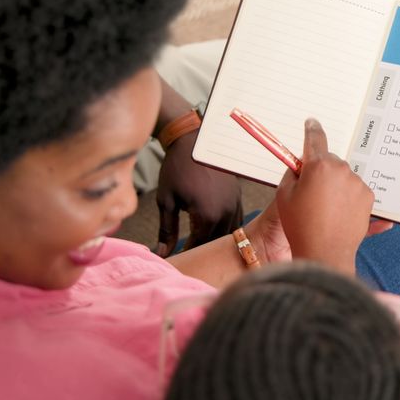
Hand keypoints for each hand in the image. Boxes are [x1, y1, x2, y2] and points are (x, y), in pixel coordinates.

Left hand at [156, 131, 243, 256]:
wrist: (192, 141)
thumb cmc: (176, 169)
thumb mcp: (167, 201)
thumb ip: (167, 230)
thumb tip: (161, 253)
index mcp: (207, 215)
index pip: (200, 245)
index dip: (188, 252)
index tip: (179, 258)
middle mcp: (226, 211)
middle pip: (216, 241)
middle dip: (202, 248)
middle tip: (189, 252)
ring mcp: (235, 203)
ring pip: (229, 232)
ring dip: (216, 238)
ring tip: (200, 241)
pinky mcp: (237, 195)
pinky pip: (236, 219)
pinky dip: (225, 227)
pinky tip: (213, 227)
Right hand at [271, 119, 377, 273]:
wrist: (325, 253)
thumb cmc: (300, 226)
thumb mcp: (284, 196)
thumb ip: (292, 173)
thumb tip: (301, 166)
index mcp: (318, 166)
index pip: (315, 138)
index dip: (312, 129)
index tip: (312, 123)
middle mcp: (341, 170)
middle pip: (329, 161)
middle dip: (321, 171)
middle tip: (311, 193)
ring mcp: (357, 183)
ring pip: (343, 177)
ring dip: (335, 186)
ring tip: (324, 210)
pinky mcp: (368, 197)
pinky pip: (354, 190)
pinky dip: (347, 197)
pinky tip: (337, 214)